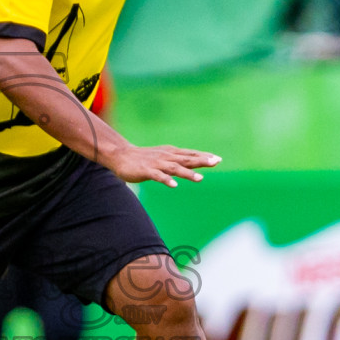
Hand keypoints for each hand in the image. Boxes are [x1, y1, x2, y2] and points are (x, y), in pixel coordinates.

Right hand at [105, 144, 220, 187]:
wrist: (121, 155)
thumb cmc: (144, 158)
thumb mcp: (164, 157)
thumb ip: (178, 160)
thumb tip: (195, 164)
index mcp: (171, 153)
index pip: (190, 154)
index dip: (204, 156)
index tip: (218, 159)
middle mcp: (166, 157)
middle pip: (186, 159)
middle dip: (201, 161)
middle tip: (215, 162)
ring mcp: (157, 164)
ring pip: (174, 168)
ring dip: (187, 173)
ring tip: (200, 178)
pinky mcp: (146, 171)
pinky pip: (158, 176)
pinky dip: (166, 180)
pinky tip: (174, 185)